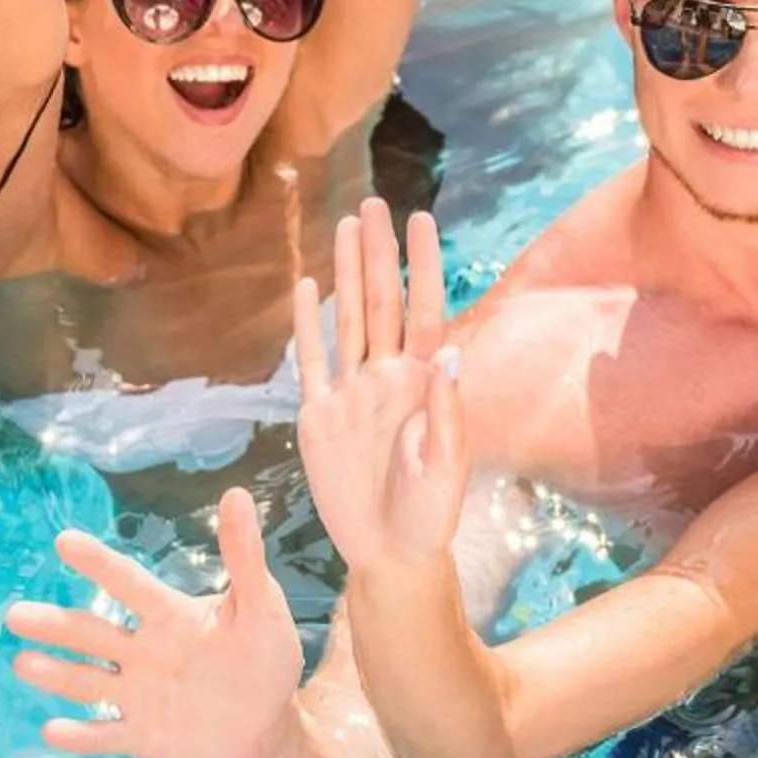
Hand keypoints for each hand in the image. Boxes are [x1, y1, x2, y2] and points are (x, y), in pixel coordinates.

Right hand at [3, 487, 304, 757]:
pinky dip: (81, 735)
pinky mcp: (143, 737)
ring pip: (88, 682)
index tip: (65, 541)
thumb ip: (245, 558)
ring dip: (56, 674)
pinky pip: (106, 735)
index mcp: (170, 617)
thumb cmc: (263, 659)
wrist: (269, 726)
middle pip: (93, 634)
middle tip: (16, 614)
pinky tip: (51, 731)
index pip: (129, 585)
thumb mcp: (261, 607)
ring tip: (22, 662)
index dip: (100, 564)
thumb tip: (237, 495)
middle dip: (56, 625)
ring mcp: (140, 695)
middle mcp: (144, 652)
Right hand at [296, 199, 466, 576]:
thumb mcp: (447, 468)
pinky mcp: (321, 417)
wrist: (390, 554)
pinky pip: (312, 362)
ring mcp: (353, 393)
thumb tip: (452, 355)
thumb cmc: (431, 516)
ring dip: (345, 273)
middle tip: (373, 203)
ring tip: (343, 226)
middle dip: (377, 253)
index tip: (420, 219)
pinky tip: (306, 288)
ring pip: (347, 319)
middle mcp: (389, 377)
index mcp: (426, 383)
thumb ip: (448, 413)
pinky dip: (308, 325)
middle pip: (381, 301)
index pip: (426, 310)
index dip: (422, 266)